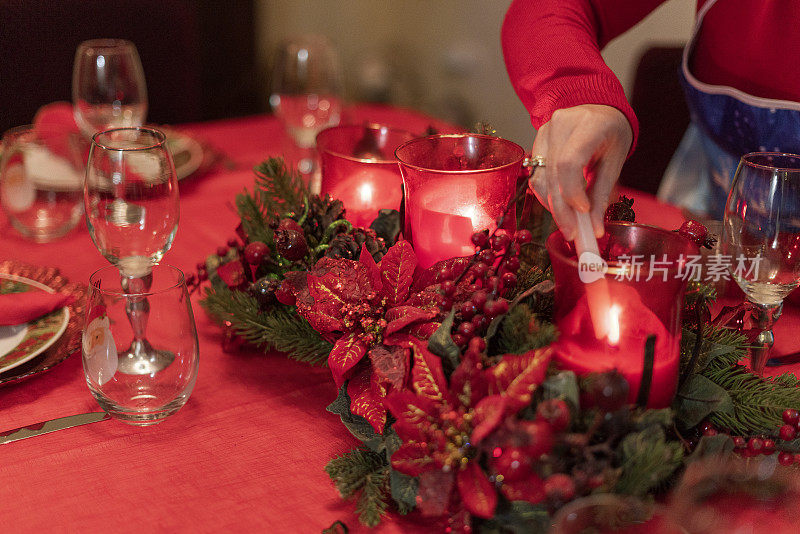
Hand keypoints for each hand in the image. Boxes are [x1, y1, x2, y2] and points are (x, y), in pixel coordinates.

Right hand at [528, 104, 631, 239]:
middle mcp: (562, 124)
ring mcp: (545, 130)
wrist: (598, 110)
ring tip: (568, 223)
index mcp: (589, 124)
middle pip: (553, 174)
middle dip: (562, 210)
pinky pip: (536, 175)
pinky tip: (558, 206)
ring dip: (552, 205)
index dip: (572, 191)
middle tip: (573, 234)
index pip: (569, 162)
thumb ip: (601, 193)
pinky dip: (546, 195)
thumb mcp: (614, 161)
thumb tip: (594, 228)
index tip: (583, 213)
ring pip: (540, 178)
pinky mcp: (536, 140)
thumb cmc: (611, 133)